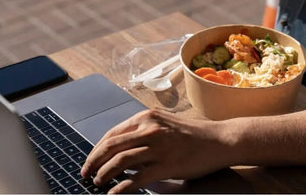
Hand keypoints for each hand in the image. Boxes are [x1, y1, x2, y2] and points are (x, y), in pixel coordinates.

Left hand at [80, 109, 231, 192]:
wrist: (219, 140)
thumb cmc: (193, 134)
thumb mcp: (164, 124)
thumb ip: (143, 132)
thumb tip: (120, 149)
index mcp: (147, 118)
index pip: (112, 134)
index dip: (96, 149)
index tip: (89, 160)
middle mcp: (150, 129)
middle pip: (111, 146)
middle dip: (93, 162)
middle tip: (85, 173)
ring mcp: (159, 147)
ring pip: (120, 161)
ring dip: (104, 174)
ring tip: (98, 182)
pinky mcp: (167, 164)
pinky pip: (137, 178)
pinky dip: (121, 187)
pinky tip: (114, 193)